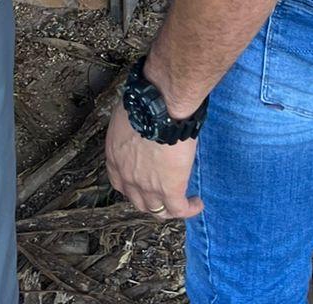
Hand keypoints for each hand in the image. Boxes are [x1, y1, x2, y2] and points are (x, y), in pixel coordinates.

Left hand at [104, 100, 202, 220]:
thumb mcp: (128, 116)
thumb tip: (143, 123)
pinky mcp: (169, 189)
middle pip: (137, 200)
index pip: (119, 182)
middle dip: (149, 200)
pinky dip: (189, 209)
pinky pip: (179, 209)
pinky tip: (196, 203)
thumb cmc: (144, 102)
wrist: (158, 108)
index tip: (141, 182)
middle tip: (162, 193)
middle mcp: (127, 176)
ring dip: (169, 209)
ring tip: (182, 203)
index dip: (131, 186)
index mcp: (115, 157)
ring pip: (156, 210)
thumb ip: (131, 127)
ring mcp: (147, 186)